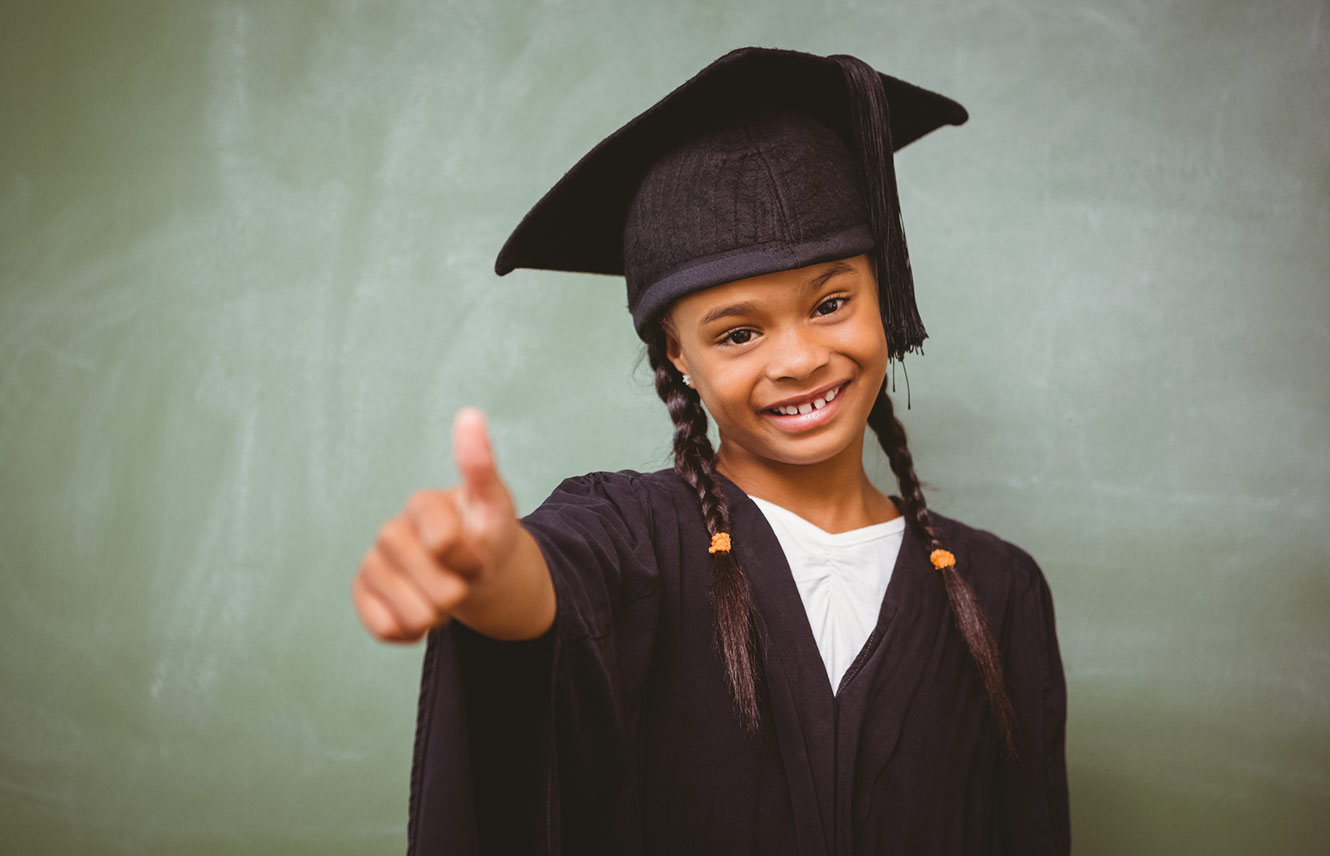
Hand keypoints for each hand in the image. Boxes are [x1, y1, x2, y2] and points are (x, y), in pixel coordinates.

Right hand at [352, 407, 520, 642]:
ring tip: (446, 598)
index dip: (472, 559)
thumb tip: (470, 414)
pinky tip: (423, 616)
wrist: (476, 572)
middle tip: (466, 579)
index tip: (481, 555)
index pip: (445, 541)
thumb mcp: (496, 503)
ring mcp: (373, 563)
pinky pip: (384, 628)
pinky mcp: (362, 593)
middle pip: (433, 585)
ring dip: (441, 616)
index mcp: (422, 504)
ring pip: (411, 613)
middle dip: (461, 591)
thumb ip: (481, 465)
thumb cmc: (486, 534)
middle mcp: (390, 530)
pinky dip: (412, 633)